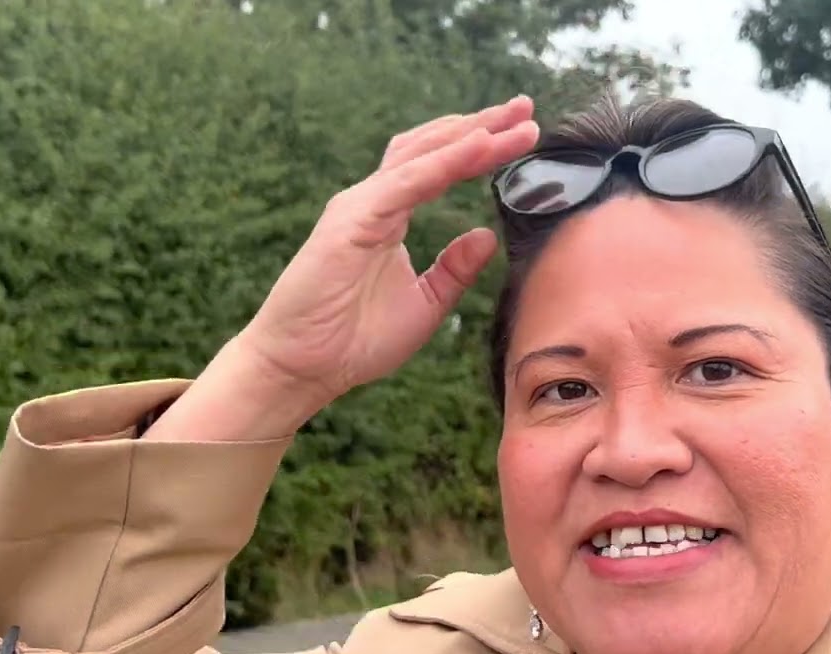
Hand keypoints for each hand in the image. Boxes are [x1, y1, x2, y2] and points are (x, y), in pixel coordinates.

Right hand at [234, 96, 538, 410]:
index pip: (440, 166)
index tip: (523, 132)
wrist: (304, 367)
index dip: (480, 146)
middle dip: (481, 125)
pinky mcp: (351, 221)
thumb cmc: (354, 339)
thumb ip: (454, 268)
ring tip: (512, 120)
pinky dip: (445, 162)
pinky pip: (406, 183)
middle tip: (526, 107)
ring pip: (422, 155)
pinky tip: (479, 147)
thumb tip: (486, 233)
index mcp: (390, 215)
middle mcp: (375, 201)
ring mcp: (360, 206)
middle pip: (433, 147)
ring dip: (470, 135)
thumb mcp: (425, 303)